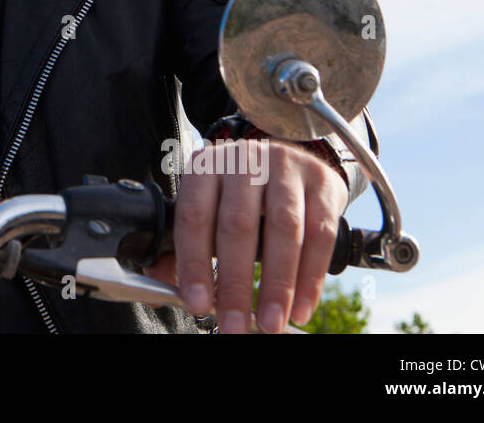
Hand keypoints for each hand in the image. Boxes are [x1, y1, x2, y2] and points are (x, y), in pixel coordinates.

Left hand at [144, 138, 346, 333]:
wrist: (289, 162)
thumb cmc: (240, 196)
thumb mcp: (207, 208)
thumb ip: (183, 247)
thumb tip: (161, 287)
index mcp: (206, 167)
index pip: (194, 216)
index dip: (194, 263)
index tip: (198, 302)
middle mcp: (244, 160)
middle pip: (238, 224)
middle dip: (235, 282)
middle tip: (234, 324)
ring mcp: (286, 166)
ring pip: (283, 229)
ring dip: (277, 284)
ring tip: (270, 322)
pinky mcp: (322, 181)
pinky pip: (320, 234)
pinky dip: (310, 278)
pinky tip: (301, 307)